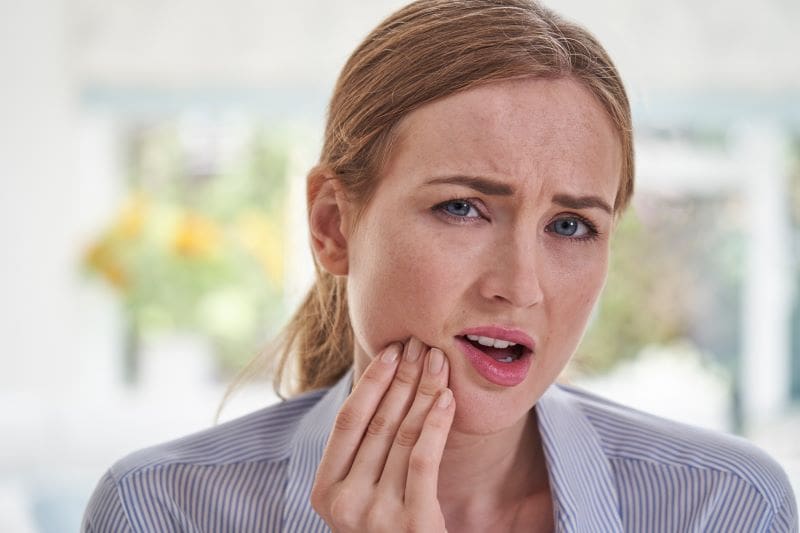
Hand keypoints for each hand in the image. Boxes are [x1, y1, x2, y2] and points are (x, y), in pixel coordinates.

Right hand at [311, 337, 454, 532]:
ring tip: (438, 361)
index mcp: (324, 493)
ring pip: (402, 436)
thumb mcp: (361, 499)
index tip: (391, 351)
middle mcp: (344, 504)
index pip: (349, 422)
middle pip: (378, 424)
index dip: (371, 383)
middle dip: (403, 379)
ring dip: (423, 392)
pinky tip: (447, 398)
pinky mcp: (413, 525)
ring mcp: (376, 516)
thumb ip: (363, 459)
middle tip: (421, 344)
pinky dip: (435, 424)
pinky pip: (423, 460)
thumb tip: (383, 390)